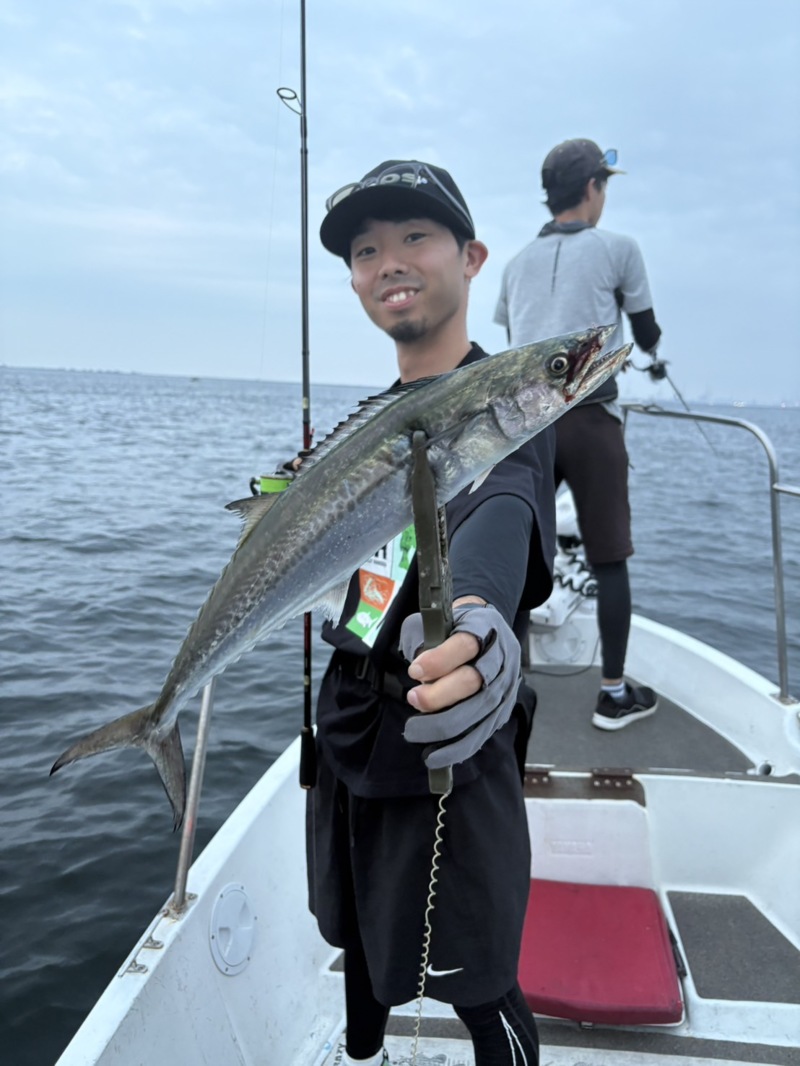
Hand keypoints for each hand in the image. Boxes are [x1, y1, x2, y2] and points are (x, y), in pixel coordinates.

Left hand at [399, 603, 521, 768]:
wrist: (485, 632)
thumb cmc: (454, 628)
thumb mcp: (435, 621)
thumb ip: (422, 639)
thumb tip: (417, 672)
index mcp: (484, 628)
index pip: (465, 645)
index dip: (440, 660)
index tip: (414, 671)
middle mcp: (501, 658)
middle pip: (474, 680)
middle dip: (440, 695)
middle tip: (413, 699)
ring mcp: (506, 685)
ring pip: (479, 710)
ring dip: (445, 725)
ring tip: (415, 730)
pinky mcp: (503, 710)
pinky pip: (483, 732)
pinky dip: (459, 747)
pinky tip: (436, 755)